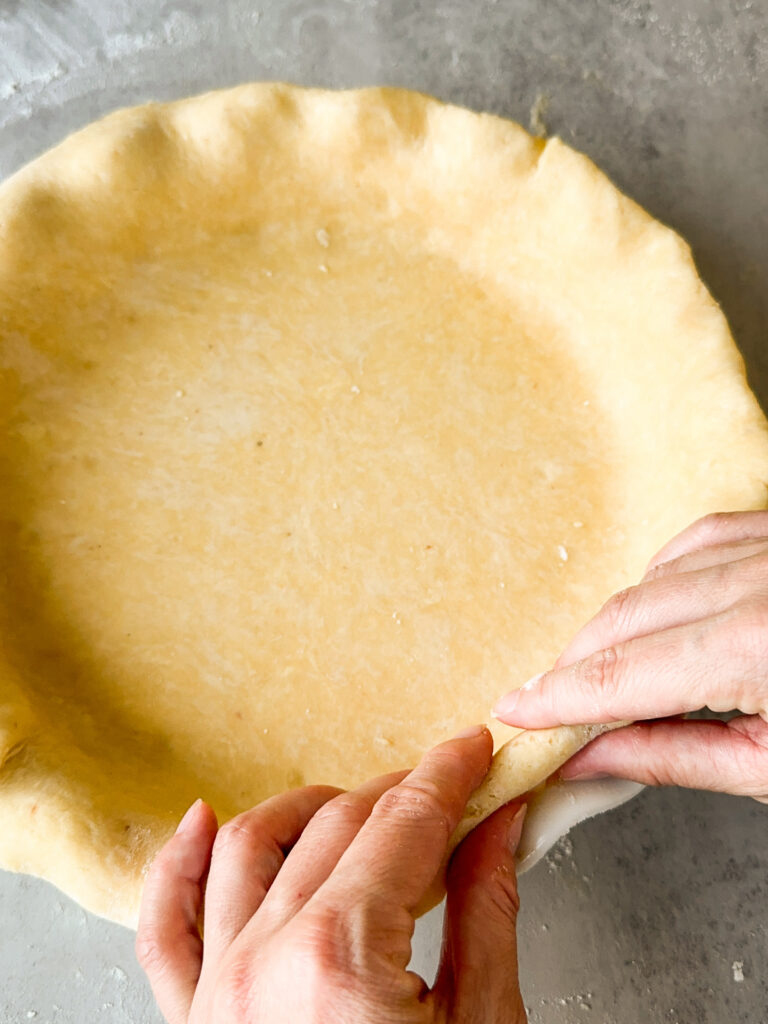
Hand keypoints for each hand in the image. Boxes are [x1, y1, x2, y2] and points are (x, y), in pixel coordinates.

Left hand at [136, 726, 527, 1023]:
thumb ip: (487, 912)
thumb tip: (497, 826)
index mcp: (339, 965)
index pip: (404, 825)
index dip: (447, 776)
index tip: (474, 751)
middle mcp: (263, 965)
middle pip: (340, 826)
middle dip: (403, 794)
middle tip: (449, 790)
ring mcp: (216, 993)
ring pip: (249, 845)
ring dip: (309, 809)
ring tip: (358, 806)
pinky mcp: (191, 1023)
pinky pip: (164, 925)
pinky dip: (176, 865)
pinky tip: (201, 820)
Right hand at [493, 510, 767, 801]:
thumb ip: (677, 757)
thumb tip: (591, 756)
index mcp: (753, 648)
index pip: (620, 676)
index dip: (557, 698)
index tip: (518, 711)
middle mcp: (755, 584)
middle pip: (624, 618)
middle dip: (575, 663)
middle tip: (549, 707)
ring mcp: (766, 548)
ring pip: (653, 576)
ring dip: (617, 624)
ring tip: (608, 670)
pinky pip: (699, 538)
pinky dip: (662, 573)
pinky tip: (656, 602)